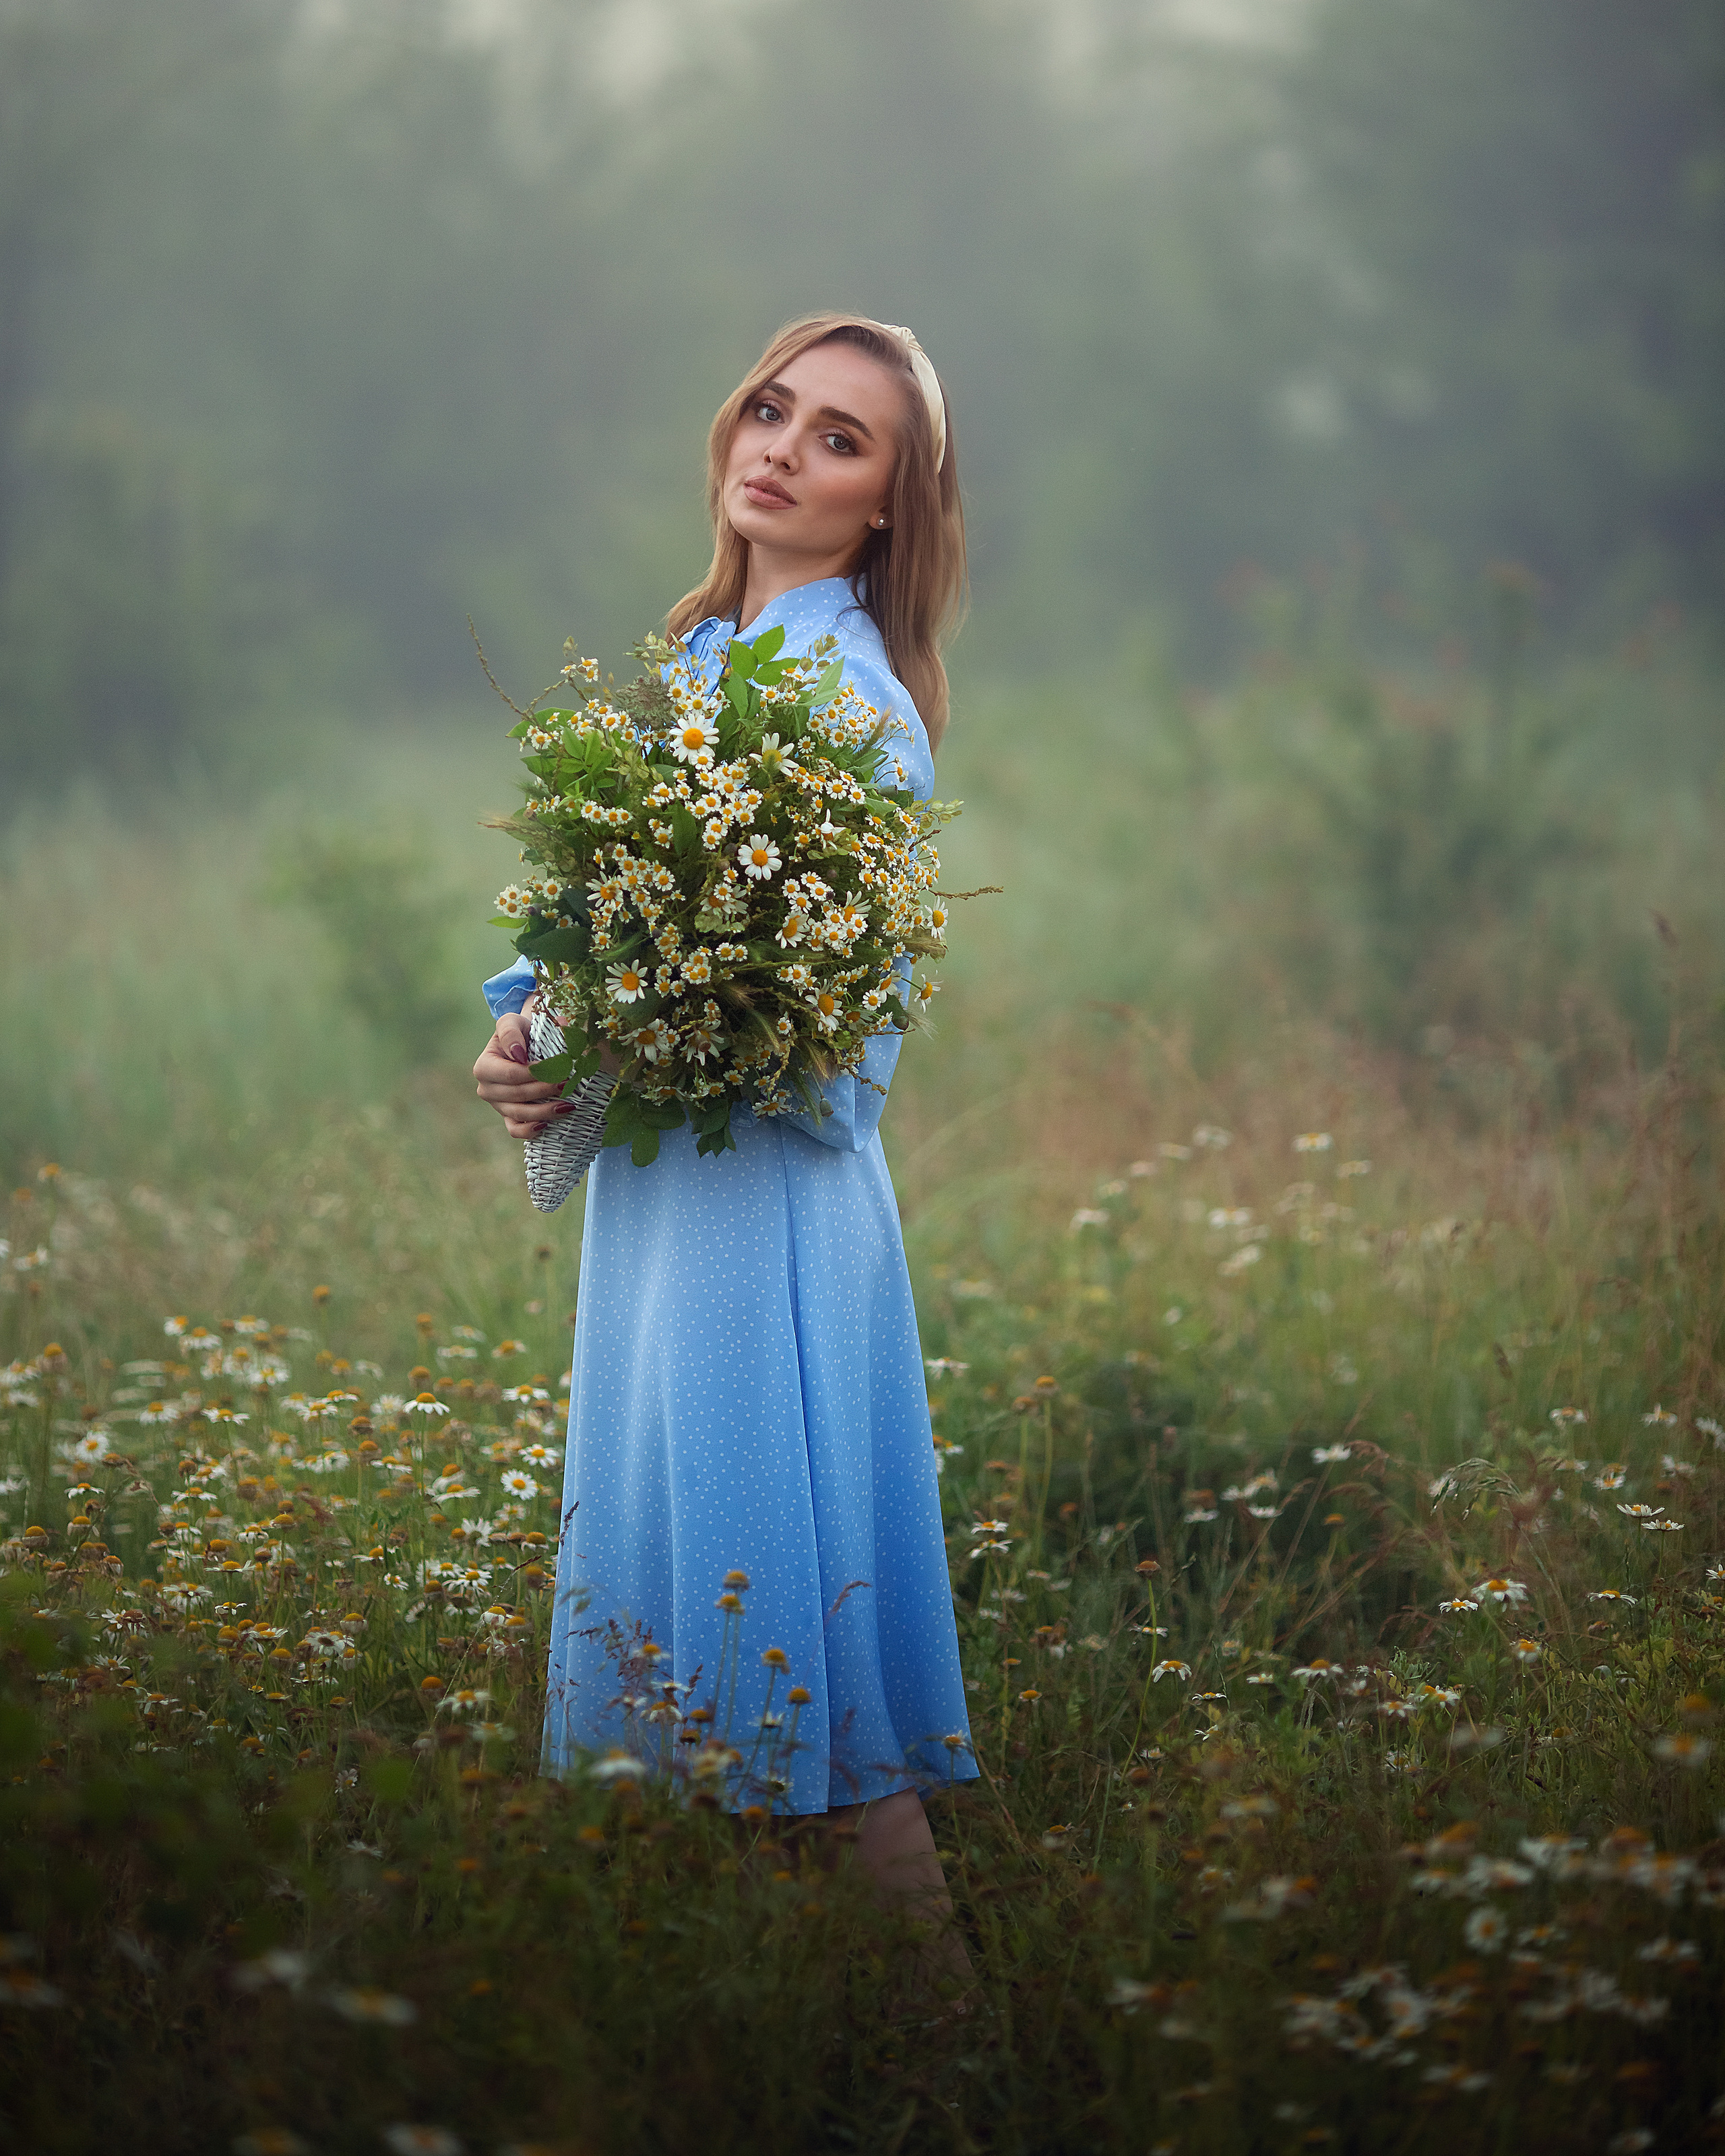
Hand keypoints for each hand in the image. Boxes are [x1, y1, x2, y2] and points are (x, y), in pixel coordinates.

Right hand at [473, 1002, 567, 1140]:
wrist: (527, 1043)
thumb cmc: (520, 1031)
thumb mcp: (512, 1022)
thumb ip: (510, 1033)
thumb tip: (518, 1055)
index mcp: (484, 1067)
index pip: (511, 1075)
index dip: (535, 1074)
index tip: (558, 1069)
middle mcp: (487, 1089)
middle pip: (517, 1095)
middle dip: (544, 1091)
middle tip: (568, 1084)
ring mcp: (498, 1105)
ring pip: (519, 1114)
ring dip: (545, 1112)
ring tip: (568, 1105)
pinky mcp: (509, 1116)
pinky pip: (516, 1129)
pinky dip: (530, 1130)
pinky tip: (547, 1125)